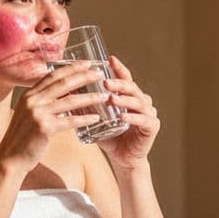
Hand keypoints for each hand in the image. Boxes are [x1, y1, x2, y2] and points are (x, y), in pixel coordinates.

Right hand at [0, 61, 108, 169]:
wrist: (10, 158)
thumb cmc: (23, 138)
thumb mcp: (29, 115)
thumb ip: (43, 104)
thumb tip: (63, 97)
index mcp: (29, 95)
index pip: (53, 76)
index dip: (71, 68)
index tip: (86, 63)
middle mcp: (33, 100)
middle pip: (63, 83)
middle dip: (84, 76)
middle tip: (99, 73)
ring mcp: (38, 114)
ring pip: (70, 101)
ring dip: (90, 98)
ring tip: (105, 96)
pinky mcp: (44, 128)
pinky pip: (69, 121)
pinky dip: (84, 119)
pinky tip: (96, 118)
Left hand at [95, 56, 159, 170]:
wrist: (123, 159)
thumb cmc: (110, 137)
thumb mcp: (97, 117)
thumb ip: (86, 104)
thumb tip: (66, 89)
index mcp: (130, 96)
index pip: (126, 78)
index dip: (119, 68)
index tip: (110, 59)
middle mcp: (142, 101)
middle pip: (132, 88)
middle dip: (119, 84)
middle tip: (106, 82)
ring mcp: (149, 114)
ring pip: (138, 102)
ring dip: (124, 100)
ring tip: (112, 98)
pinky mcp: (152, 127)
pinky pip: (143, 120)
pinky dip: (132, 118)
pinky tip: (122, 117)